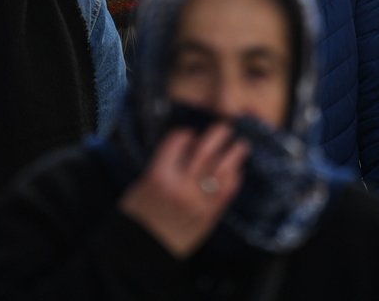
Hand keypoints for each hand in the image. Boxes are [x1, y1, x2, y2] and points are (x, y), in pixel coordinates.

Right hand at [118, 122, 248, 257]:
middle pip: (204, 152)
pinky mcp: (208, 217)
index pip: (178, 141)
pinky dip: (233, 180)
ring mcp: (197, 202)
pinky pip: (226, 194)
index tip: (189, 133)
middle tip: (225, 128)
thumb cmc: (138, 215)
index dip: (186, 133)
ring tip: (240, 145)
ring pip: (222, 171)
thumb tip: (186, 148)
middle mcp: (181, 187)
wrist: (143, 251)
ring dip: (233, 155)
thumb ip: (164, 165)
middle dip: (217, 136)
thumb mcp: (143, 183)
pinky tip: (236, 171)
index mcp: (159, 176)